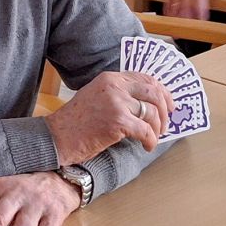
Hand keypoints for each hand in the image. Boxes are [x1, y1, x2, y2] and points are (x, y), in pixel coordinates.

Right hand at [45, 71, 173, 163]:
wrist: (57, 137)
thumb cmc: (75, 122)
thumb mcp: (96, 97)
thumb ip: (118, 94)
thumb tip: (147, 103)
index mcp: (109, 78)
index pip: (145, 78)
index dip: (162, 92)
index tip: (169, 104)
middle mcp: (114, 86)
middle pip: (154, 93)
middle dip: (165, 110)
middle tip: (166, 124)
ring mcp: (116, 103)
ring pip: (152, 113)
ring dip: (158, 128)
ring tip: (153, 138)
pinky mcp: (118, 121)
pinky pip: (146, 131)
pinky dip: (150, 140)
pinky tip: (146, 146)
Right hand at [163, 0, 225, 19]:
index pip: (200, 4)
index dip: (201, 14)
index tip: (203, 21)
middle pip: (187, 8)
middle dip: (188, 18)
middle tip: (190, 27)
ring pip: (177, 7)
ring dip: (178, 17)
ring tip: (180, 25)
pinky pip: (169, 3)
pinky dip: (169, 11)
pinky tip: (171, 17)